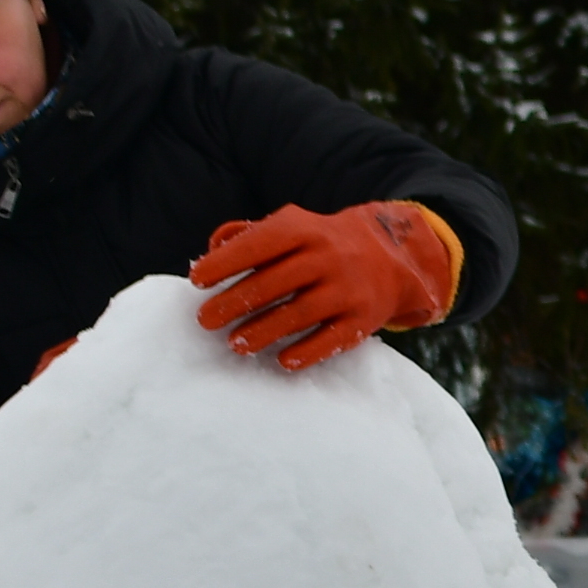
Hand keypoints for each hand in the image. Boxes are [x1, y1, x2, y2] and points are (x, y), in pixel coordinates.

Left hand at [189, 200, 459, 369]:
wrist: (390, 258)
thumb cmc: (321, 245)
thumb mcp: (291, 227)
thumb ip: (248, 236)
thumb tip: (210, 251)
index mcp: (305, 229)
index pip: (260, 244)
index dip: (226, 263)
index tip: (197, 280)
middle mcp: (328, 257)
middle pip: (274, 283)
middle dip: (233, 303)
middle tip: (205, 320)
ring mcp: (348, 289)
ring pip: (299, 314)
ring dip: (261, 332)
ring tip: (235, 343)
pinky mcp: (363, 320)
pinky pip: (331, 339)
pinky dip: (306, 352)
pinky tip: (282, 360)